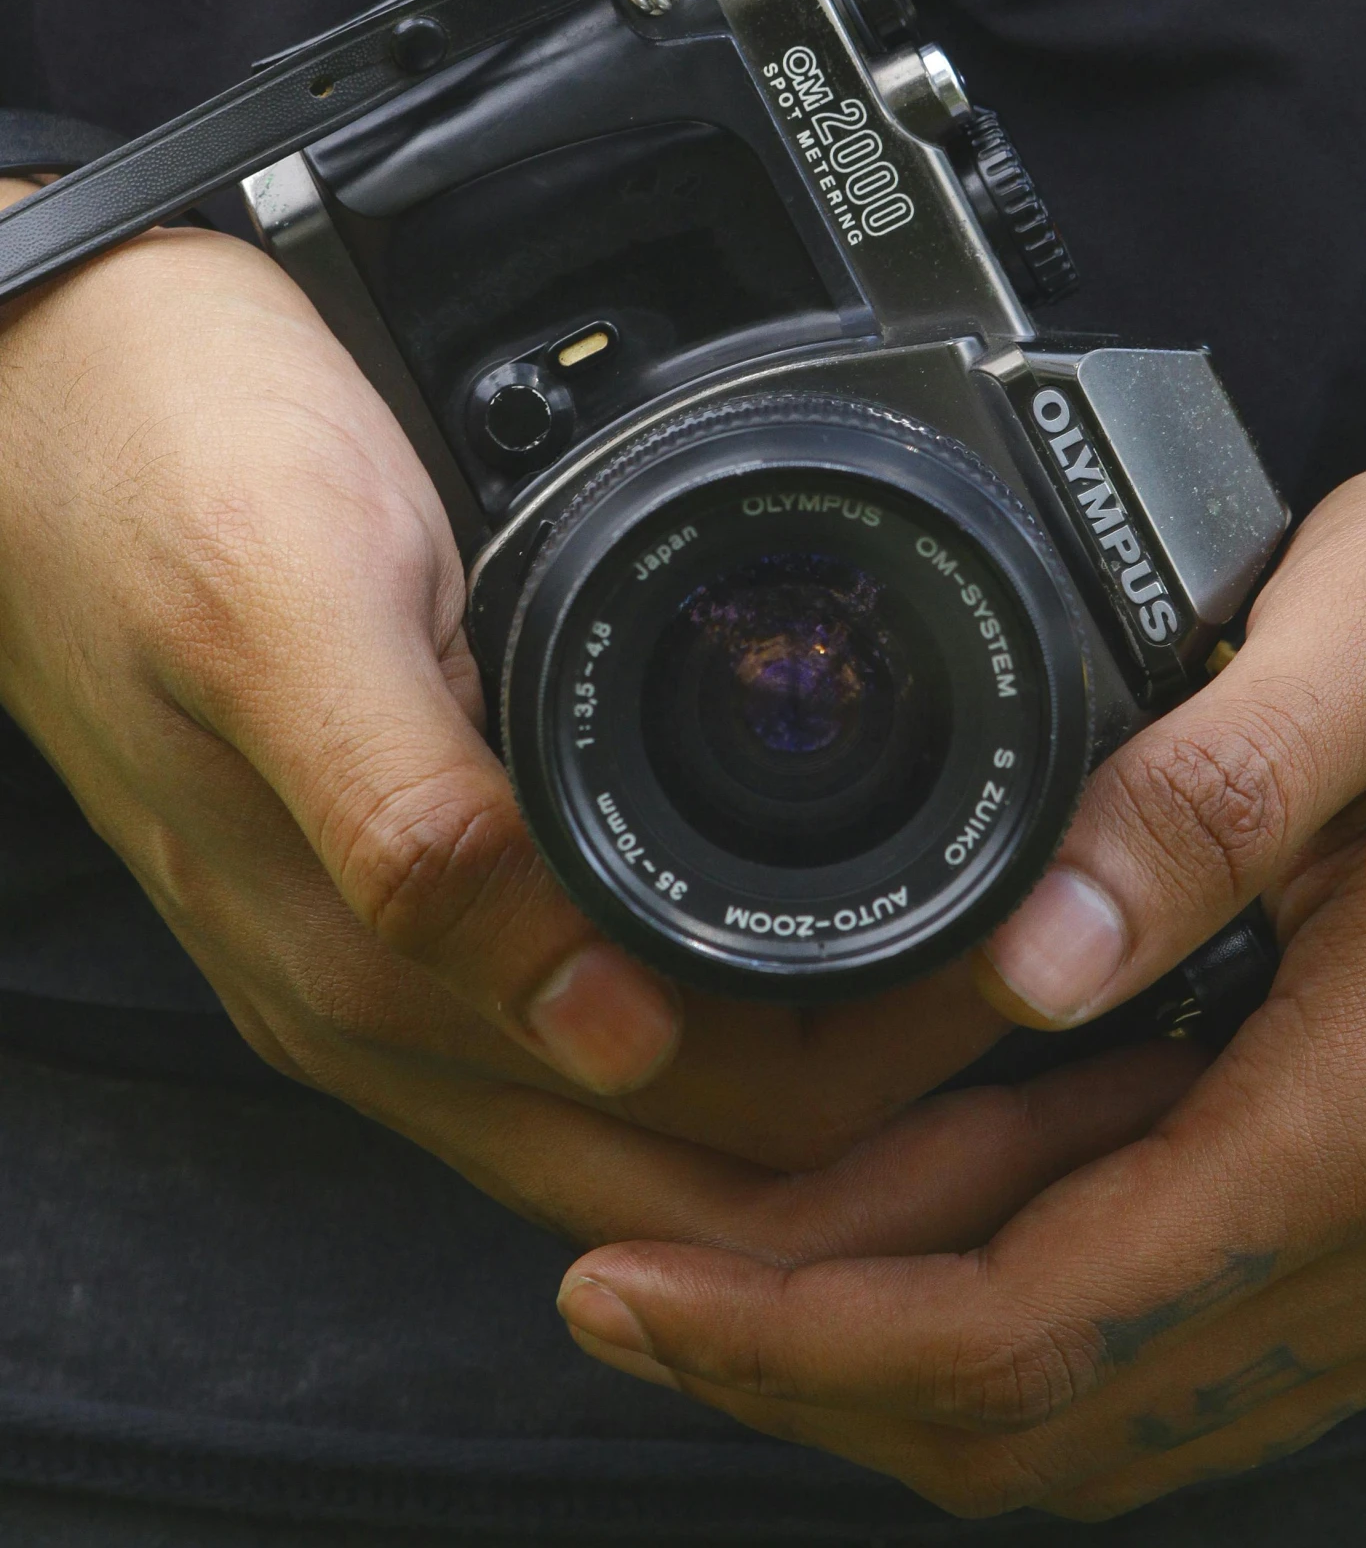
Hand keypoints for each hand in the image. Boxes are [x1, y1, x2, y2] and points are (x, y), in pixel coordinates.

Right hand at [0, 210, 1018, 1236]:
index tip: (1042, 973)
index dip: (898, 1099)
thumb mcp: (283, 605)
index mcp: (366, 963)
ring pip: (676, 1098)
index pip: (697, 1138)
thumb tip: (595, 1023)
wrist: (37, 390)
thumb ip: (413, 821)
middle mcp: (391, 995)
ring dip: (851, 1069)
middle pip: (716, 1157)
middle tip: (1079, 987)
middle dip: (917, 1117)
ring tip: (1007, 958)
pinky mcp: (406, 876)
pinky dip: (753, 993)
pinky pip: (614, 1002)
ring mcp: (398, 948)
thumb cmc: (149, 461)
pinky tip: (835, 917)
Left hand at [558, 414, 1365, 1512]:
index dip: (800, 1332)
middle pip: (1049, 1411)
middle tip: (626, 1282)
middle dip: (807, 1365)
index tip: (632, 1284)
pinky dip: (1026, 1328)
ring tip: (727, 1273)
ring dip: (899, 1364)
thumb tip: (1034, 960)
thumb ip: (1212, 797)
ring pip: (1113, 1412)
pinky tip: (920, 1242)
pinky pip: (1187, 1350)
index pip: (1030, 1323)